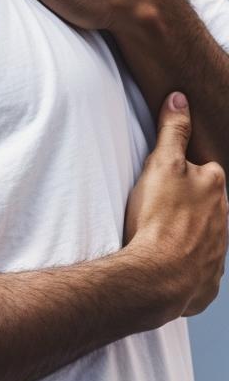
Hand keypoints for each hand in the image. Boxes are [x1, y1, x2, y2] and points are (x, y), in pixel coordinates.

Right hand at [124, 95, 227, 321]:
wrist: (157, 279)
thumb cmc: (158, 221)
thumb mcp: (161, 164)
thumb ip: (172, 130)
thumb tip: (180, 97)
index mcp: (215, 185)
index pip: (203, 171)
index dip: (181, 177)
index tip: (163, 187)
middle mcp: (224, 218)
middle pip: (206, 206)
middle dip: (187, 209)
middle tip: (158, 216)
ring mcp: (218, 253)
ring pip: (205, 239)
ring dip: (188, 240)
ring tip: (160, 245)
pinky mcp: (209, 283)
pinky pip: (200, 273)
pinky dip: (188, 273)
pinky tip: (168, 272)